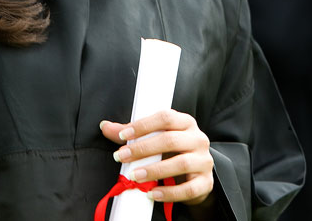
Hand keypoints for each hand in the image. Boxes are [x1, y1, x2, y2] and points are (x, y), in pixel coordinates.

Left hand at [100, 109, 214, 206]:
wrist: (196, 177)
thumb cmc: (172, 153)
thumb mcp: (156, 139)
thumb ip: (132, 134)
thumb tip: (105, 127)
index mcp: (185, 123)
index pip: (165, 117)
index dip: (143, 125)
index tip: (122, 135)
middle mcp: (198, 139)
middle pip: (171, 140)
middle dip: (143, 149)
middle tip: (122, 157)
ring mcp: (204, 161)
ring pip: (181, 163)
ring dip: (154, 170)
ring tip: (134, 176)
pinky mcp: (206, 183)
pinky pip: (189, 189)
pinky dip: (169, 193)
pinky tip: (152, 193)